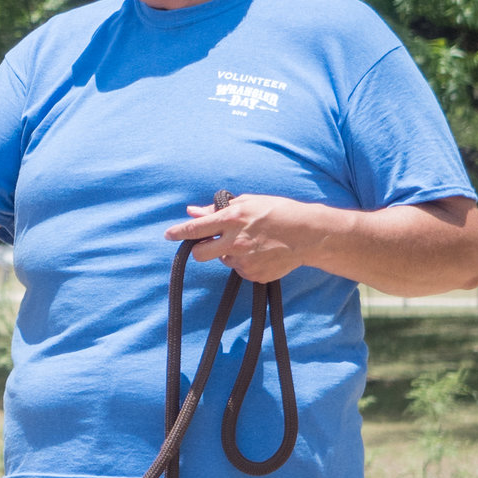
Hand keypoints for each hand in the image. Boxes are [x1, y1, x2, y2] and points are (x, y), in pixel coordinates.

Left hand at [165, 192, 327, 283]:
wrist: (310, 234)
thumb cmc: (279, 212)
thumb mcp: (248, 202)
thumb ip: (216, 210)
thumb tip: (192, 212)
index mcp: (231, 219)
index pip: (195, 229)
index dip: (178, 233)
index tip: (168, 235)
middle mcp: (234, 242)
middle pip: (200, 254)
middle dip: (201, 250)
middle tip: (212, 243)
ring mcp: (244, 261)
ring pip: (224, 260)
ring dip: (230, 253)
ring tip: (253, 243)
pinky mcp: (254, 275)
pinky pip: (241, 271)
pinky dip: (246, 263)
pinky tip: (262, 253)